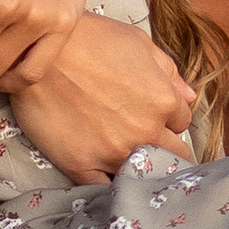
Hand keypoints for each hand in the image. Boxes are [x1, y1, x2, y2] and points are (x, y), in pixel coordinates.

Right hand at [8, 14, 195, 181]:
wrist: (39, 51)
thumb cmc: (89, 38)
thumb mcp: (137, 42)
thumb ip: (168, 72)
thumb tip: (189, 97)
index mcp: (162, 101)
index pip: (182, 122)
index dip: (168, 117)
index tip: (153, 114)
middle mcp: (144, 132)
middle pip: (171, 154)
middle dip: (161, 146)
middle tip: (142, 138)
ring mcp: (113, 153)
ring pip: (142, 176)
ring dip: (139, 169)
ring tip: (125, 159)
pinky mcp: (81, 166)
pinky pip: (105, 190)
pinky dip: (108, 187)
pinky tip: (105, 177)